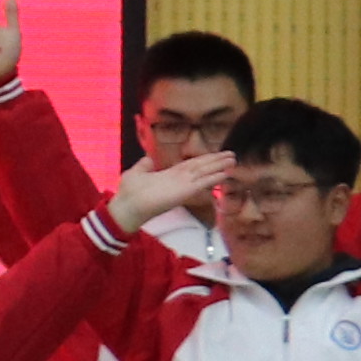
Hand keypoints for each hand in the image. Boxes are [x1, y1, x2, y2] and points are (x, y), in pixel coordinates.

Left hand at [108, 148, 236, 235]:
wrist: (126, 206)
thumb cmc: (129, 192)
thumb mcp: (137, 172)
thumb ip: (145, 165)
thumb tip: (148, 159)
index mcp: (170, 174)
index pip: (191, 165)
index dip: (204, 159)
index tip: (217, 154)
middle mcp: (179, 180)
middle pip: (201, 168)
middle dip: (217, 161)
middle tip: (233, 155)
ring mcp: (182, 186)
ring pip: (204, 173)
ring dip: (219, 167)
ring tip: (233, 161)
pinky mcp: (184, 192)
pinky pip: (202, 183)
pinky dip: (214, 178)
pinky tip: (226, 173)